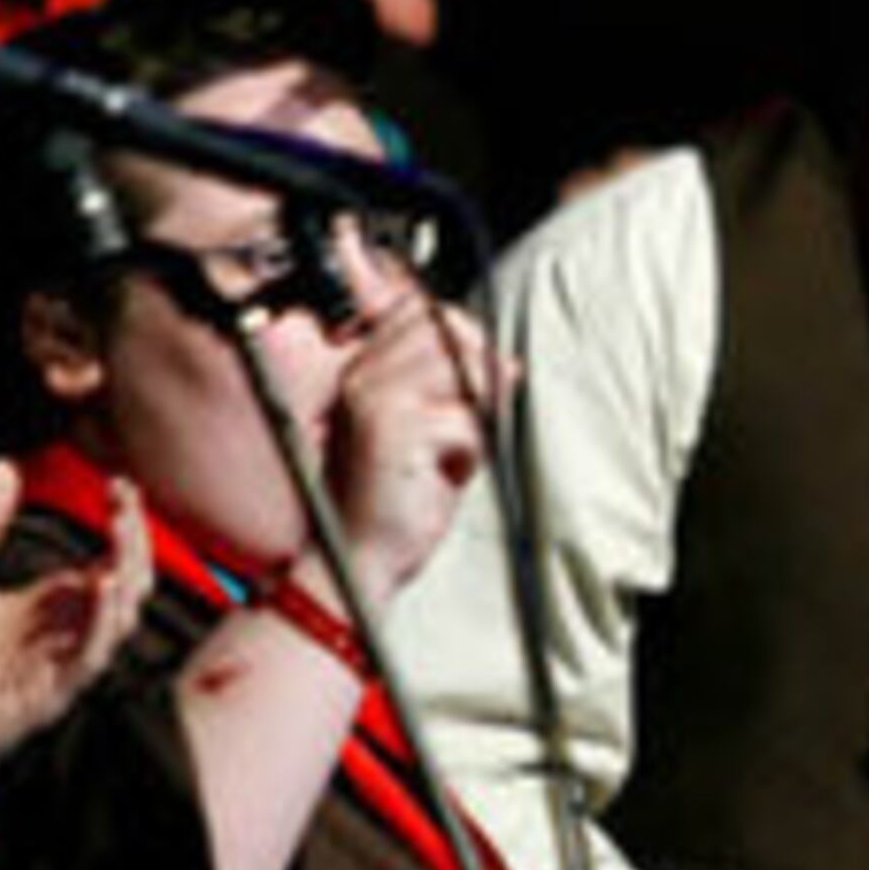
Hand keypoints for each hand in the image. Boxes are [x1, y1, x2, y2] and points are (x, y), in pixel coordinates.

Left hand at [0, 460, 154, 832]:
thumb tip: (0, 467)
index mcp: (51, 604)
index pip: (109, 557)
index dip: (124, 522)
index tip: (119, 485)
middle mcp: (68, 630)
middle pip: (130, 580)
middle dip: (136, 539)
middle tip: (125, 501)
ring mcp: (65, 661)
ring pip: (123, 615)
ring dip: (128, 572)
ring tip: (120, 530)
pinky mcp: (52, 692)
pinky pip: (91, 656)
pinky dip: (100, 621)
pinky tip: (98, 585)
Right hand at [321, 295, 501, 593]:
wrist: (359, 556)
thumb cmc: (392, 499)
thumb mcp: (419, 431)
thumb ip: (453, 390)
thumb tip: (509, 363)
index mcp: (360, 373)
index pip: (419, 312)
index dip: (462, 336)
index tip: (476, 378)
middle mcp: (363, 379)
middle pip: (448, 332)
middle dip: (478, 372)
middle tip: (474, 421)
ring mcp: (378, 402)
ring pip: (465, 370)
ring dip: (477, 414)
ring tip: (454, 454)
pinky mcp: (399, 432)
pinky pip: (469, 421)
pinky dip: (472, 453)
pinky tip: (446, 477)